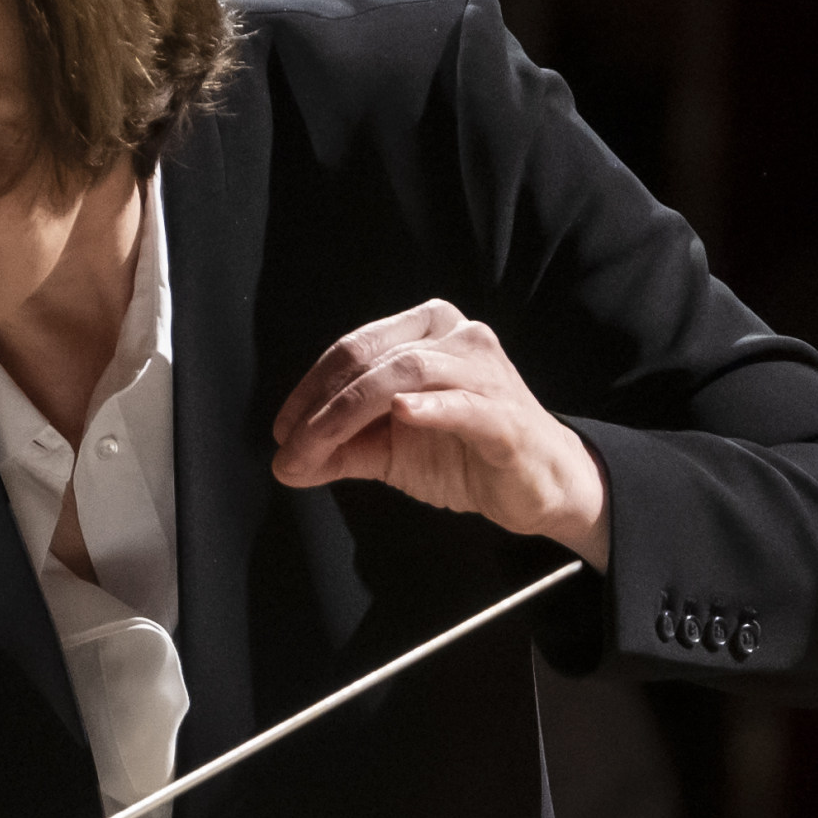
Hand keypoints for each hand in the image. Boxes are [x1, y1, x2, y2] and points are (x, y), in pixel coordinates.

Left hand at [270, 301, 612, 563]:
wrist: (536, 486)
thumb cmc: (464, 452)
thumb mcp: (389, 450)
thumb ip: (341, 449)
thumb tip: (286, 463)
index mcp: (425, 331)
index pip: (353, 349)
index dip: (309, 390)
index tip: (281, 433)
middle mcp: (457, 336)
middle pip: (372, 359)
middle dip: (321, 408)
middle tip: (290, 451)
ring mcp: (486, 371)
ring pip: (406, 374)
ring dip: (350, 414)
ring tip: (318, 448)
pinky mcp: (507, 414)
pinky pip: (465, 403)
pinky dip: (431, 407)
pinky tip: (403, 414)